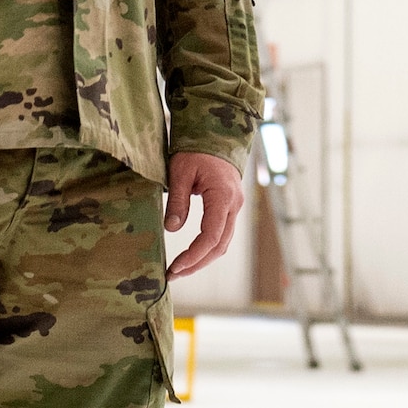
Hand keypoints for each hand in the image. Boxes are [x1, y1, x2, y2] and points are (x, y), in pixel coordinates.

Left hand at [164, 151, 244, 278]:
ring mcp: (235, 206)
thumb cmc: (197, 149)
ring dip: (202, 259)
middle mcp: (234, 204)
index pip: (210, 236)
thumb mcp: (180, 171)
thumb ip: (177, 201)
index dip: (193, 256)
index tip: (174, 267)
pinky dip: (207, 248)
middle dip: (196, 264)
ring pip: (222, 242)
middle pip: (219, 245)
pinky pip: (222, 234)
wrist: (217, 133)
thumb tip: (172, 230)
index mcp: (223, 196)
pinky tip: (192, 255)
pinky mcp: (230, 206)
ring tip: (180, 269)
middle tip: (173, 275)